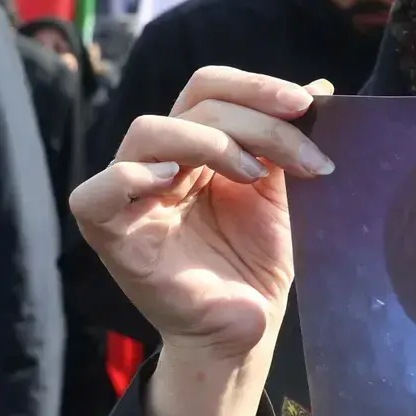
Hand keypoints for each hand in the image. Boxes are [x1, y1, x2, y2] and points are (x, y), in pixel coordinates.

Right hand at [70, 67, 333, 415]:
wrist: (245, 331)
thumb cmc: (254, 265)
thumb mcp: (278, 194)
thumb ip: (285, 142)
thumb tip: (319, 85)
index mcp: (195, 145)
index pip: (209, 87)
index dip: (255, 85)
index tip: (308, 103)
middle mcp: (160, 161)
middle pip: (192, 104)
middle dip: (255, 121)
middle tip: (302, 158)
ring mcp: (131, 196)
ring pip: (148, 132)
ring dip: (210, 141)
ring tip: (253, 176)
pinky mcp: (111, 236)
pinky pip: (96, 193)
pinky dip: (130, 177)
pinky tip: (171, 182)